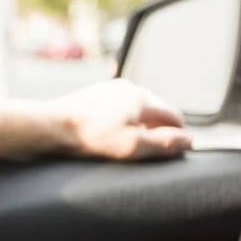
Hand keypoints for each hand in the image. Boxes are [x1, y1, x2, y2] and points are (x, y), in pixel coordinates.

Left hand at [48, 79, 192, 160]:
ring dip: (138, 127)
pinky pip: (119, 108)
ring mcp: (111, 89)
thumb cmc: (91, 138)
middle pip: (156, 112)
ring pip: (137, 110)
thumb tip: (189, 141)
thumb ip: (164, 144)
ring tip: (124, 145)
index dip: (178, 135)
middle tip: (145, 152)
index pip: (175, 115)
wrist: (52, 126)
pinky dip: (121, 122)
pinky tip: (108, 136)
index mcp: (142, 97)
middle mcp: (129, 88)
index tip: (172, 151)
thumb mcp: (133, 146)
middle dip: (157, 131)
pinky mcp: (95, 95)